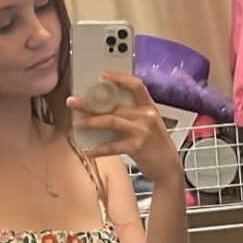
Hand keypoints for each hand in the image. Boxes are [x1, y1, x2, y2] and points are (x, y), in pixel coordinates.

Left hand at [68, 70, 182, 184]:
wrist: (169, 168)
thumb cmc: (156, 145)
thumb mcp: (150, 124)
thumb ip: (134, 115)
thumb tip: (105, 110)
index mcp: (149, 107)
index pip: (136, 85)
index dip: (119, 78)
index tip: (102, 75)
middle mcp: (146, 116)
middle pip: (115, 105)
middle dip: (91, 104)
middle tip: (73, 101)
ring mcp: (141, 131)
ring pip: (111, 121)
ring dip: (91, 122)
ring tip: (77, 124)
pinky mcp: (136, 147)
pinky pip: (112, 146)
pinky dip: (98, 149)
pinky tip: (88, 150)